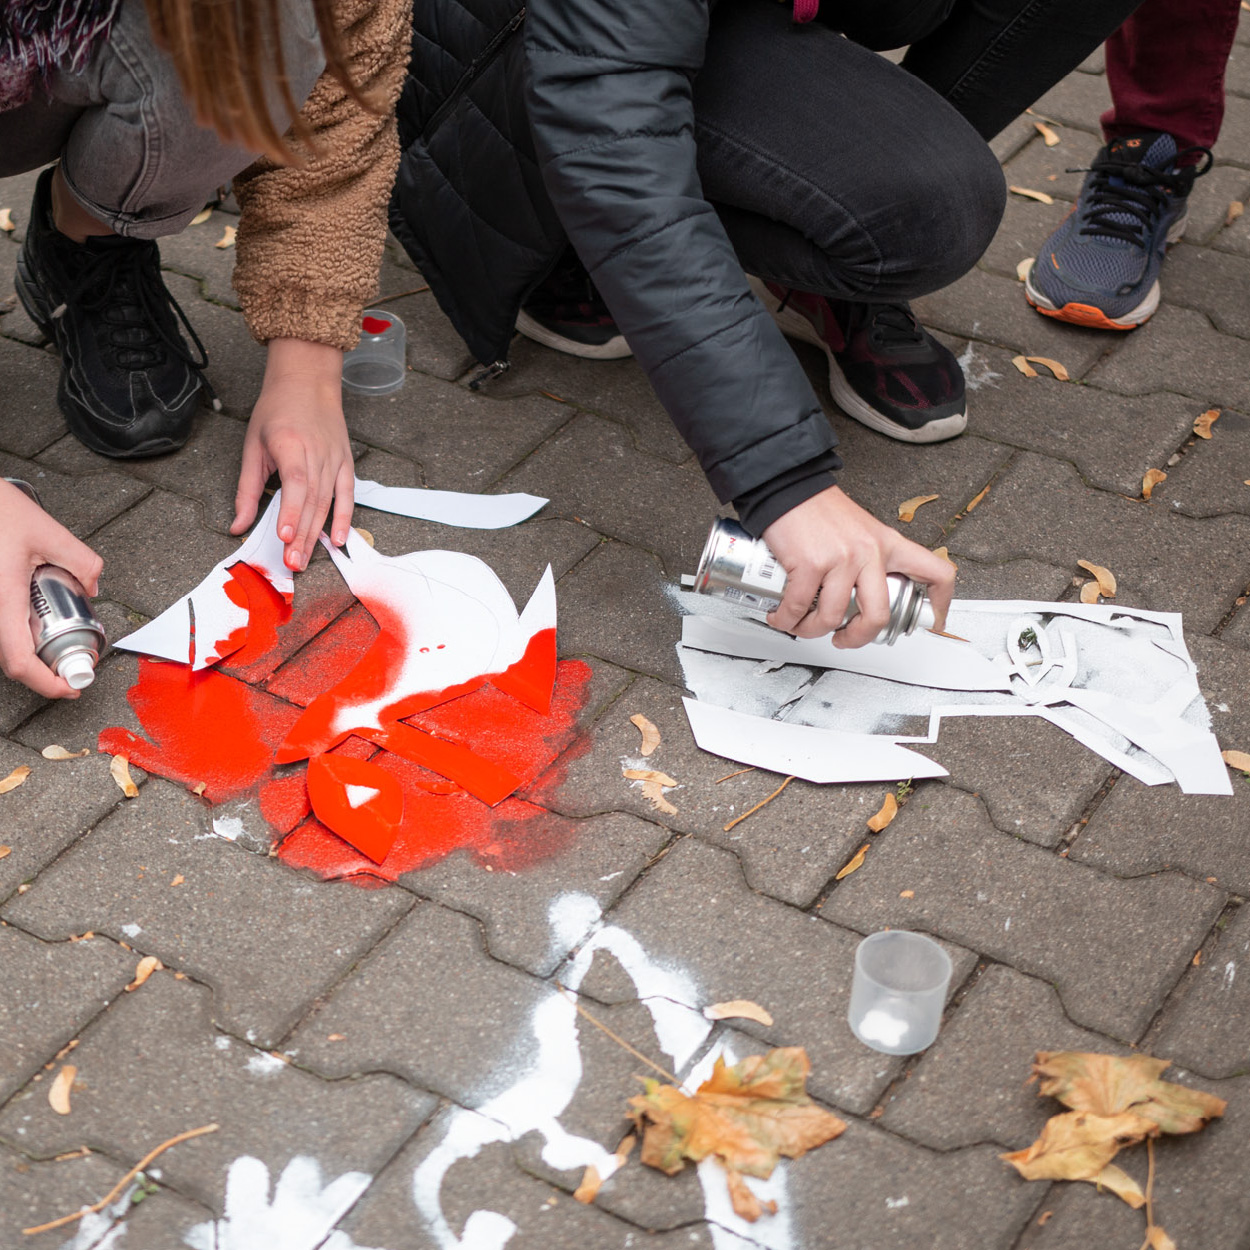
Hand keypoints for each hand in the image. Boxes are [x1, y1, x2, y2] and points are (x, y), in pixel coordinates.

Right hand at [0, 481, 102, 697]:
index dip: (45, 684)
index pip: (19, 660)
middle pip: (13, 660)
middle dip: (46, 672)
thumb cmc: (0, 511)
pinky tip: (40, 621)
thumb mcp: (51, 533)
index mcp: (5, 597)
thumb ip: (82, 562)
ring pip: (7, 645)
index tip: (70, 689)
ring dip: (34, 652)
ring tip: (62, 644)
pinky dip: (23, 634)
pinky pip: (3, 628)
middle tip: (75, 669)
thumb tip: (93, 589)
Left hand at [231, 338, 353, 569]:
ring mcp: (334, 458)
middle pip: (311, 499)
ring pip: (326, 502)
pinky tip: (336, 539)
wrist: (308, 381)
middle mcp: (316, 452)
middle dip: (300, 534)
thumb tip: (238, 526)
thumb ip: (246, 489)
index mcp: (289, 443)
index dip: (290, 511)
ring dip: (315, 533)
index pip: (294, 482)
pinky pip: (347, 494)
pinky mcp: (345, 463)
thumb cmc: (277, 411)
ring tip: (304, 558)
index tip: (283, 536)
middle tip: (291, 562)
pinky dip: (344, 517)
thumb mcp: (253, 446)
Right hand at [761, 485, 954, 647]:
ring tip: (801, 625)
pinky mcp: (811, 564)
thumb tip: (862, 595)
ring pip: (833, 617)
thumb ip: (868, 559)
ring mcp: (841, 559)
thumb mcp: (860, 531)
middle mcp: (870, 553)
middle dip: (858, 637)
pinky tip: (782, 616)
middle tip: (845, 639)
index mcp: (888, 544)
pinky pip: (799, 607)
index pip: (935, 573)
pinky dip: (786, 619)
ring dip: (812, 630)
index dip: (940, 604)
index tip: (933, 622)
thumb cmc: (819, 510)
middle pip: (879, 615)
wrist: (788, 487)